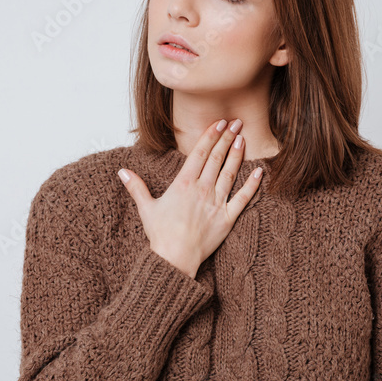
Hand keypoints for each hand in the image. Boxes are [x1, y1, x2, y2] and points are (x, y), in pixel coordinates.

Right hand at [117, 119, 262, 278]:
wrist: (175, 258)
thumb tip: (121, 172)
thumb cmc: (160, 234)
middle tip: (236, 123)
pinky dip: (252, 184)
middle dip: (227, 138)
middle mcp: (202, 189)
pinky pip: (243, 198)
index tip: (219, 122)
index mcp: (183, 184)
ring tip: (243, 139)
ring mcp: (216, 203)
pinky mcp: (227, 218)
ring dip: (237, 154)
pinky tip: (260, 171)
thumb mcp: (146, 208)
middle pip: (216, 158)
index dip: (210, 135)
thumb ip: (136, 187)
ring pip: (230, 173)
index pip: (199, 153)